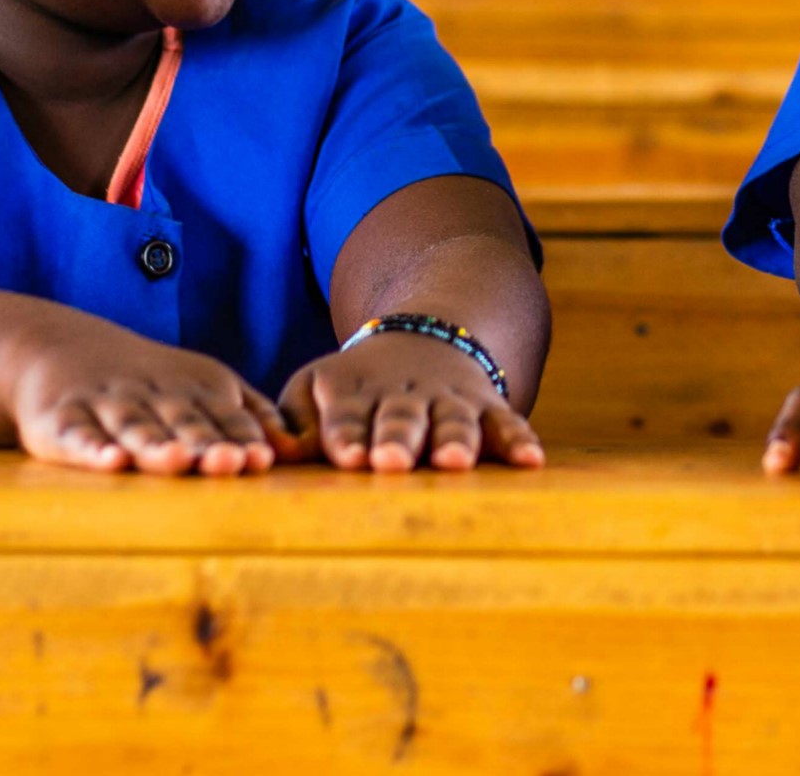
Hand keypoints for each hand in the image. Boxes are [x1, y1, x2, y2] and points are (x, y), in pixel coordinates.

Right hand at [4, 320, 287, 475]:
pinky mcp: (61, 420)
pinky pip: (77, 435)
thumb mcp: (202, 385)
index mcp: (193, 390)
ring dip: (155, 444)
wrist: (60, 347)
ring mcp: (107, 405)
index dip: (240, 437)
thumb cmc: (148, 381)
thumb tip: (295, 445)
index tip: (260, 460)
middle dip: (205, 442)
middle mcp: (153, 395)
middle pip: (182, 421)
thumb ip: (248, 413)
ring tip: (175, 460)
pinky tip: (109, 462)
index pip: (222, 416)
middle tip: (228, 463)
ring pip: (134, 427)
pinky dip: (92, 448)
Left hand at [279, 331, 544, 472]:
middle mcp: (403, 393)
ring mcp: (448, 398)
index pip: (346, 413)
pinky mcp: (486, 406)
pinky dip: (519, 439)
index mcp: (354, 389)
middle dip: (396, 438)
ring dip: (454, 438)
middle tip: (390, 461)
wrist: (423, 338)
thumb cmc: (354, 385)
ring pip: (453, 418)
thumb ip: (293, 424)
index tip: (349, 456)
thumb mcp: (314, 388)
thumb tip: (267, 455)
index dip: (347, 433)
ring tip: (454, 461)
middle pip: (400, 416)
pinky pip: (506, 422)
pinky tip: (531, 461)